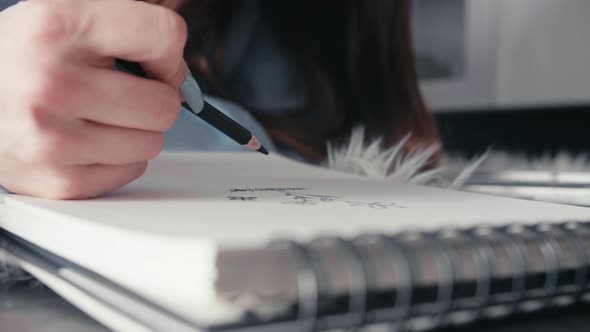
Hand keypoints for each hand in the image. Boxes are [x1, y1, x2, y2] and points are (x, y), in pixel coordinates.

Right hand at [0, 0, 187, 198]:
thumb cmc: (24, 58)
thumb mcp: (67, 15)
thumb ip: (133, 28)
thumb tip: (181, 77)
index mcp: (60, 26)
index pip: (164, 35)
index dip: (168, 52)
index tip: (152, 60)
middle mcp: (53, 83)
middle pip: (165, 105)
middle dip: (152, 99)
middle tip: (118, 93)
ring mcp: (52, 138)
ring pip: (152, 143)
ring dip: (134, 131)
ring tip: (94, 115)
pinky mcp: (57, 180)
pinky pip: (130, 171)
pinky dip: (116, 158)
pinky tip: (84, 140)